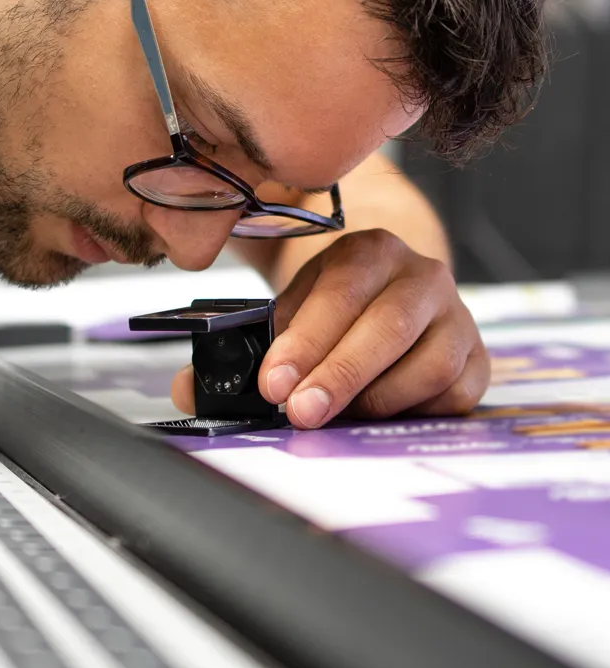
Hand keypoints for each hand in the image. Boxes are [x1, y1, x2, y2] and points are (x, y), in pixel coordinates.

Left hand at [170, 229, 488, 427]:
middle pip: (386, 328)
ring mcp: (456, 315)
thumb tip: (189, 390)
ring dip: (379, 398)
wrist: (395, 290)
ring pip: (429, 363)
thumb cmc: (335, 307)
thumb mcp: (288, 310)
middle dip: (338, 376)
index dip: (306, 341)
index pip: (339, 292)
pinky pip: (456, 392)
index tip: (273, 383)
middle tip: (301, 413)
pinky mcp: (478, 356)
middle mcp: (420, 276)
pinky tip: (383, 414)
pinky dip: (418, 410)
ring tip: (340, 416)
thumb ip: (243, 348)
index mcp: (369, 251)